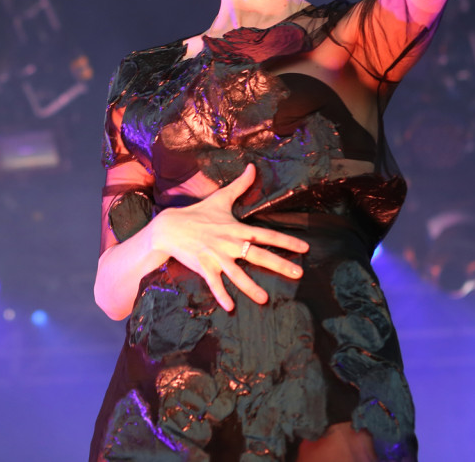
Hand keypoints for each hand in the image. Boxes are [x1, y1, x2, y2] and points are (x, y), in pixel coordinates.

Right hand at [150, 163, 308, 311]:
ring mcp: (216, 256)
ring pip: (237, 274)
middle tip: (299, 274)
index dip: (286, 241)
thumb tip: (252, 167)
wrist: (169, 227)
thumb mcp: (220, 198)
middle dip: (280, 264)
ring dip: (250, 287)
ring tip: (264, 299)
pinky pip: (214, 283)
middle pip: (258, 255)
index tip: (304, 248)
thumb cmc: (197, 213)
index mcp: (236, 229)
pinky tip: (230, 306)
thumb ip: (240, 185)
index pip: (266, 234)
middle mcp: (229, 243)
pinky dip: (221, 295)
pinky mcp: (203, 266)